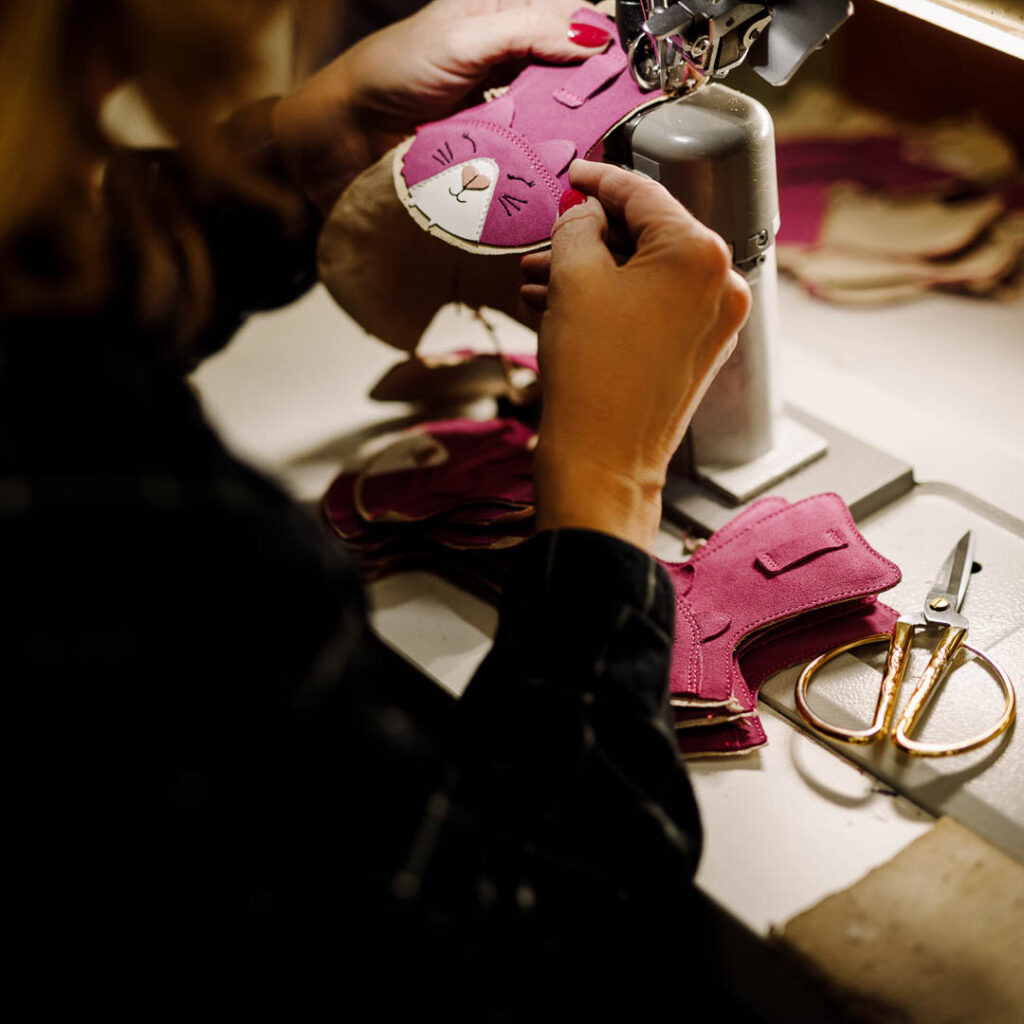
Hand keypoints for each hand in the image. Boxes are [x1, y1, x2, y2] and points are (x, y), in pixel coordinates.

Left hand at [273, 1, 610, 210]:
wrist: (351, 130)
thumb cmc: (394, 71)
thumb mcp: (464, 38)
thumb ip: (526, 32)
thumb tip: (588, 38)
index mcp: (502, 12)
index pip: (568, 17)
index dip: (598, 40)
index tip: (624, 67)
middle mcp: (509, 52)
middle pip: (569, 64)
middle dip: (591, 83)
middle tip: (612, 106)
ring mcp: (504, 97)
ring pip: (557, 103)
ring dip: (573, 118)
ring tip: (594, 133)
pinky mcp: (496, 136)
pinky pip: (534, 137)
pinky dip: (549, 144)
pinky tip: (563, 152)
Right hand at [522, 161, 750, 551]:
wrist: (603, 462)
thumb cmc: (591, 374)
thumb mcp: (573, 277)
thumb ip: (578, 226)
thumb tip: (584, 212)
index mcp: (701, 254)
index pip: (643, 194)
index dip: (598, 179)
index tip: (573, 175)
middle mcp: (721, 284)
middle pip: (649, 236)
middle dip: (591, 236)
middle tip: (548, 238)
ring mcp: (714, 323)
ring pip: (648, 276)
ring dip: (595, 272)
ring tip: (540, 279)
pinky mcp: (698, 353)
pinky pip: (655, 309)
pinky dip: (615, 302)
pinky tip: (565, 306)